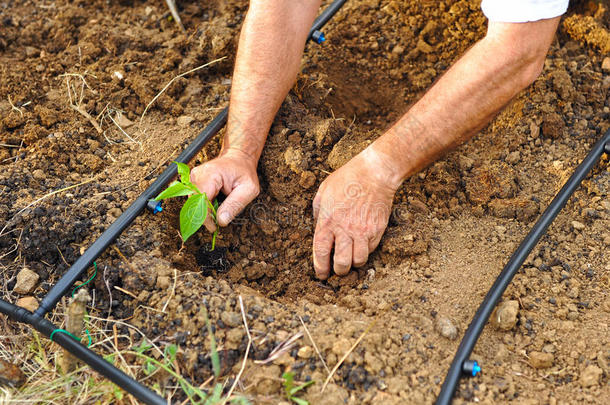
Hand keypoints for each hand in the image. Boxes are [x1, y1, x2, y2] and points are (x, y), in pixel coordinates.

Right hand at [190, 150, 259, 230]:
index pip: (201, 201)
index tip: (214, 227)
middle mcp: (197, 174)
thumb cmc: (244, 172)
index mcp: (210, 174)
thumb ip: (235, 205)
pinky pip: (195, 200)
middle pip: (194, 203)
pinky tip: (215, 203)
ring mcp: (193, 178)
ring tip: (220, 208)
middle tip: (218, 221)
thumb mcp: (249, 189)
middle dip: (205, 215)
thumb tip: (221, 221)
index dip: (205, 217)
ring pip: (193, 203)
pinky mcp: (193, 182)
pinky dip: (204, 206)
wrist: (238, 158)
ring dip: (205, 211)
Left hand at [312, 147, 399, 278]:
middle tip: (338, 269)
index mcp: (327, 220)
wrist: (374, 173)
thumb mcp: (323, 191)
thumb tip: (317, 227)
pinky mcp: (377, 230)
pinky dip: (365, 252)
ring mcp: (363, 231)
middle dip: (338, 271)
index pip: (320, 252)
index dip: (320, 267)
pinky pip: (371, 250)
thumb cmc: (347, 179)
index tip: (321, 273)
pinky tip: (362, 245)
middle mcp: (345, 229)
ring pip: (358, 261)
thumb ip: (318, 211)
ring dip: (353, 264)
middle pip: (341, 263)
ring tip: (351, 259)